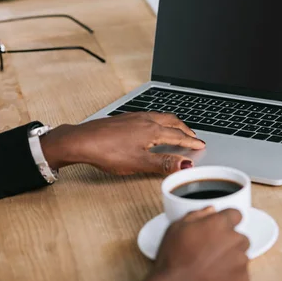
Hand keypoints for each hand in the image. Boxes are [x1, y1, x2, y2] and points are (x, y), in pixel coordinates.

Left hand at [40, 112, 205, 173]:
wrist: (81, 140)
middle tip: (193, 136)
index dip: (191, 142)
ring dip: (173, 122)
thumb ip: (164, 164)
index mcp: (152, 131)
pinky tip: (152, 125)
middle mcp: (145, 120)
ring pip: (160, 116)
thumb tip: (186, 165)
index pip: (178, 136)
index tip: (200, 145)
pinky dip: (159, 120)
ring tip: (177, 128)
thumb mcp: (139, 163)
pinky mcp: (124, 118)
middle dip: (185, 129)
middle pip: (172, 121)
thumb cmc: (107, 151)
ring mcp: (134, 117)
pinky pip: (149, 115)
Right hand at [139, 208, 249, 280]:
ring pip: (241, 256)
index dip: (228, 221)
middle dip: (228, 242)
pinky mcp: (243, 280)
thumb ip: (197, 215)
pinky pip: (241, 274)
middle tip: (212, 251)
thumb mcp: (176, 229)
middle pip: (239, 237)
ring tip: (211, 267)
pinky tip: (215, 278)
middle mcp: (234, 240)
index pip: (235, 214)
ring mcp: (240, 261)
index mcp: (219, 224)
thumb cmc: (174, 262)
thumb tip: (209, 211)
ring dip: (230, 259)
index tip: (223, 227)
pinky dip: (231, 276)